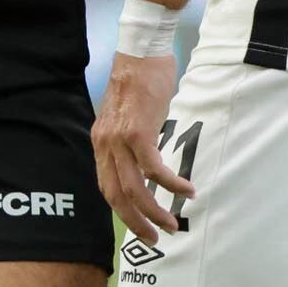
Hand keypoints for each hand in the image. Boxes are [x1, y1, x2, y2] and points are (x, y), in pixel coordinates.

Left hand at [92, 49, 194, 245]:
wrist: (141, 48)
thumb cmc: (140, 76)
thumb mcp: (127, 113)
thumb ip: (131, 136)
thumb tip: (148, 154)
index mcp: (101, 141)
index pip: (106, 186)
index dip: (122, 209)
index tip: (139, 224)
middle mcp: (105, 144)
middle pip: (116, 196)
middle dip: (135, 223)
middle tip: (155, 238)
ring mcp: (120, 139)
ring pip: (134, 189)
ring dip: (154, 211)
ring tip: (172, 225)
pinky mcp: (138, 131)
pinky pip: (154, 168)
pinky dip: (170, 184)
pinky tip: (186, 191)